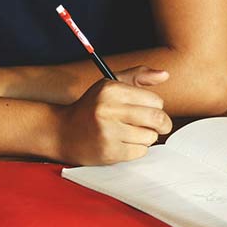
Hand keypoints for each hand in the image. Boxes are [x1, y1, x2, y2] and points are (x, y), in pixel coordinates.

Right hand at [57, 66, 172, 164]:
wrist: (62, 132)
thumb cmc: (91, 109)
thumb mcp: (110, 86)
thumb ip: (138, 77)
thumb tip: (165, 75)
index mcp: (110, 89)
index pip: (155, 100)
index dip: (156, 107)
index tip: (149, 110)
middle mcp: (108, 109)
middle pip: (157, 119)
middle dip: (162, 124)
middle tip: (159, 126)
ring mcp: (108, 132)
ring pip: (150, 137)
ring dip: (146, 138)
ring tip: (130, 134)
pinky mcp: (108, 152)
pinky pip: (140, 152)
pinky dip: (136, 150)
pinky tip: (123, 144)